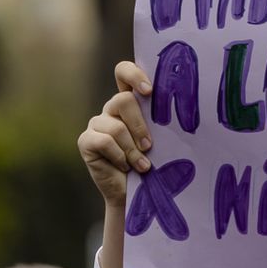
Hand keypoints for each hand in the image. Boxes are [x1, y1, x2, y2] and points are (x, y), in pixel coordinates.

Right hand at [78, 61, 154, 210]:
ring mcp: (96, 124)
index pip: (124, 72)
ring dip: (132, 150)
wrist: (133, 194)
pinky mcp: (86, 141)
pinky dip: (119, 157)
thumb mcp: (159, 141)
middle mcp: (111, 110)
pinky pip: (104, 141)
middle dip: (140, 126)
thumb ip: (160, 123)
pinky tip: (125, 167)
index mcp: (129, 103)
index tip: (149, 91)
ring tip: (142, 165)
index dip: (134, 74)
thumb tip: (180, 113)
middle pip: (123, 100)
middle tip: (149, 146)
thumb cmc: (150, 165)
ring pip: (116, 127)